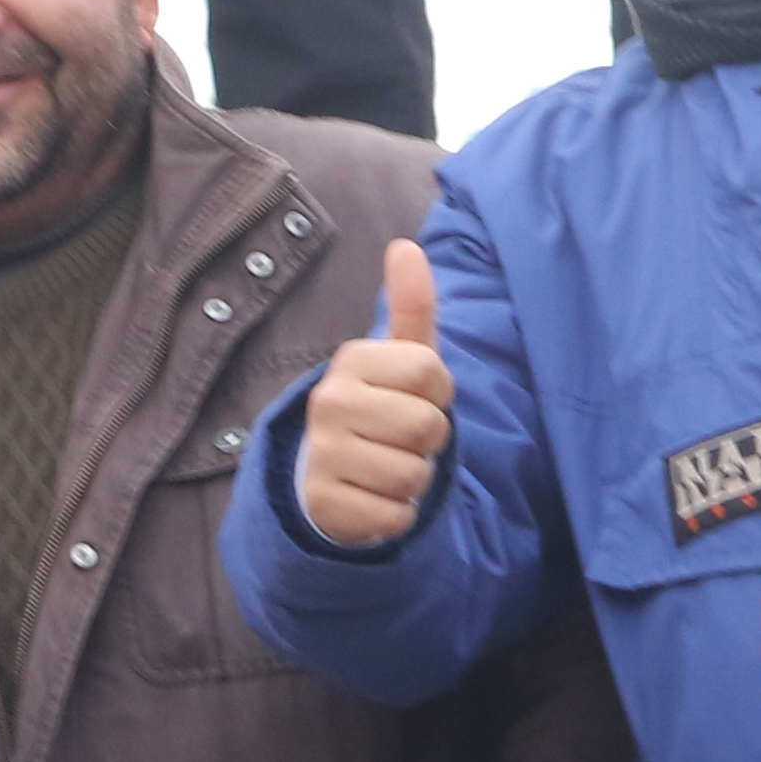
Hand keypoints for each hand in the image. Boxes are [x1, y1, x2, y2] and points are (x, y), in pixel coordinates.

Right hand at [292, 239, 456, 550]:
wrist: (324, 474)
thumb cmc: (378, 409)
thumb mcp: (398, 359)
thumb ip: (410, 307)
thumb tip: (406, 246)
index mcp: (351, 362)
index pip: (432, 373)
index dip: (438, 393)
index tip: (414, 398)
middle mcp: (328, 403)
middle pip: (427, 426)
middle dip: (428, 441)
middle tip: (400, 439)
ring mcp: (321, 454)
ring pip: (413, 475)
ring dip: (413, 480)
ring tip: (385, 468)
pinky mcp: (324, 504)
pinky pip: (395, 515)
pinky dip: (396, 514)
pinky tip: (374, 498)